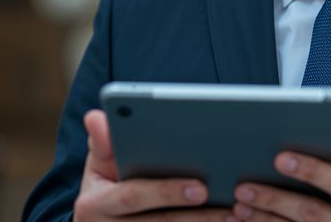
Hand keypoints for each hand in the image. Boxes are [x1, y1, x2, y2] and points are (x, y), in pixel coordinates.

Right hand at [73, 109, 229, 220]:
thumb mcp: (98, 161)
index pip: (133, 196)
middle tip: (227, 203)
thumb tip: (96, 117)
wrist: (98, 219)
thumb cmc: (104, 181)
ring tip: (235, 215)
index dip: (167, 192)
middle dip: (195, 214)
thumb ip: (102, 142)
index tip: (201, 187)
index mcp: (95, 204)